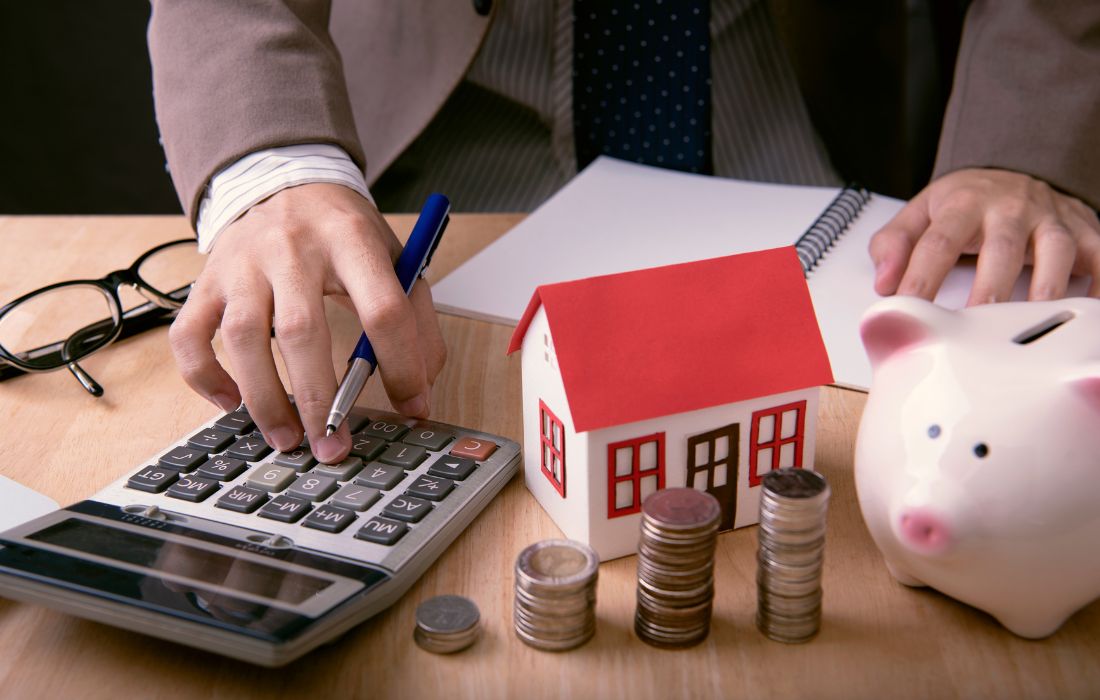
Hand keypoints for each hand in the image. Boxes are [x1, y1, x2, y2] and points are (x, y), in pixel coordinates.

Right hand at [169, 183, 446, 462]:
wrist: (284, 180)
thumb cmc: (344, 233)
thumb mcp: (394, 258)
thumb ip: (416, 319)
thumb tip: (419, 391)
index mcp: (351, 239)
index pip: (382, 308)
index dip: (401, 364)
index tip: (411, 406)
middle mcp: (291, 248)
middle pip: (301, 329)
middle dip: (319, 397)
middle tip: (333, 446)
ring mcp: (242, 263)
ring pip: (242, 337)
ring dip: (263, 398)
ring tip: (287, 438)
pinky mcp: (207, 280)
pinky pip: (190, 336)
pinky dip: (205, 377)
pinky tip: (231, 403)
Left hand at [870, 168, 1099, 304]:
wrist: (1012, 172)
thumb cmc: (964, 203)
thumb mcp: (921, 212)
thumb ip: (895, 243)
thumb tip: (884, 280)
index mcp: (963, 203)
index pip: (938, 241)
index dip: (922, 276)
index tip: (908, 307)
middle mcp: (1010, 207)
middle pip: (1001, 246)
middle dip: (990, 286)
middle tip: (977, 323)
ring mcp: (1050, 218)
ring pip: (1055, 249)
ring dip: (1046, 286)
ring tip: (1031, 321)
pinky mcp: (1083, 231)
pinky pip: (1099, 255)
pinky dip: (1098, 283)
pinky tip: (1089, 310)